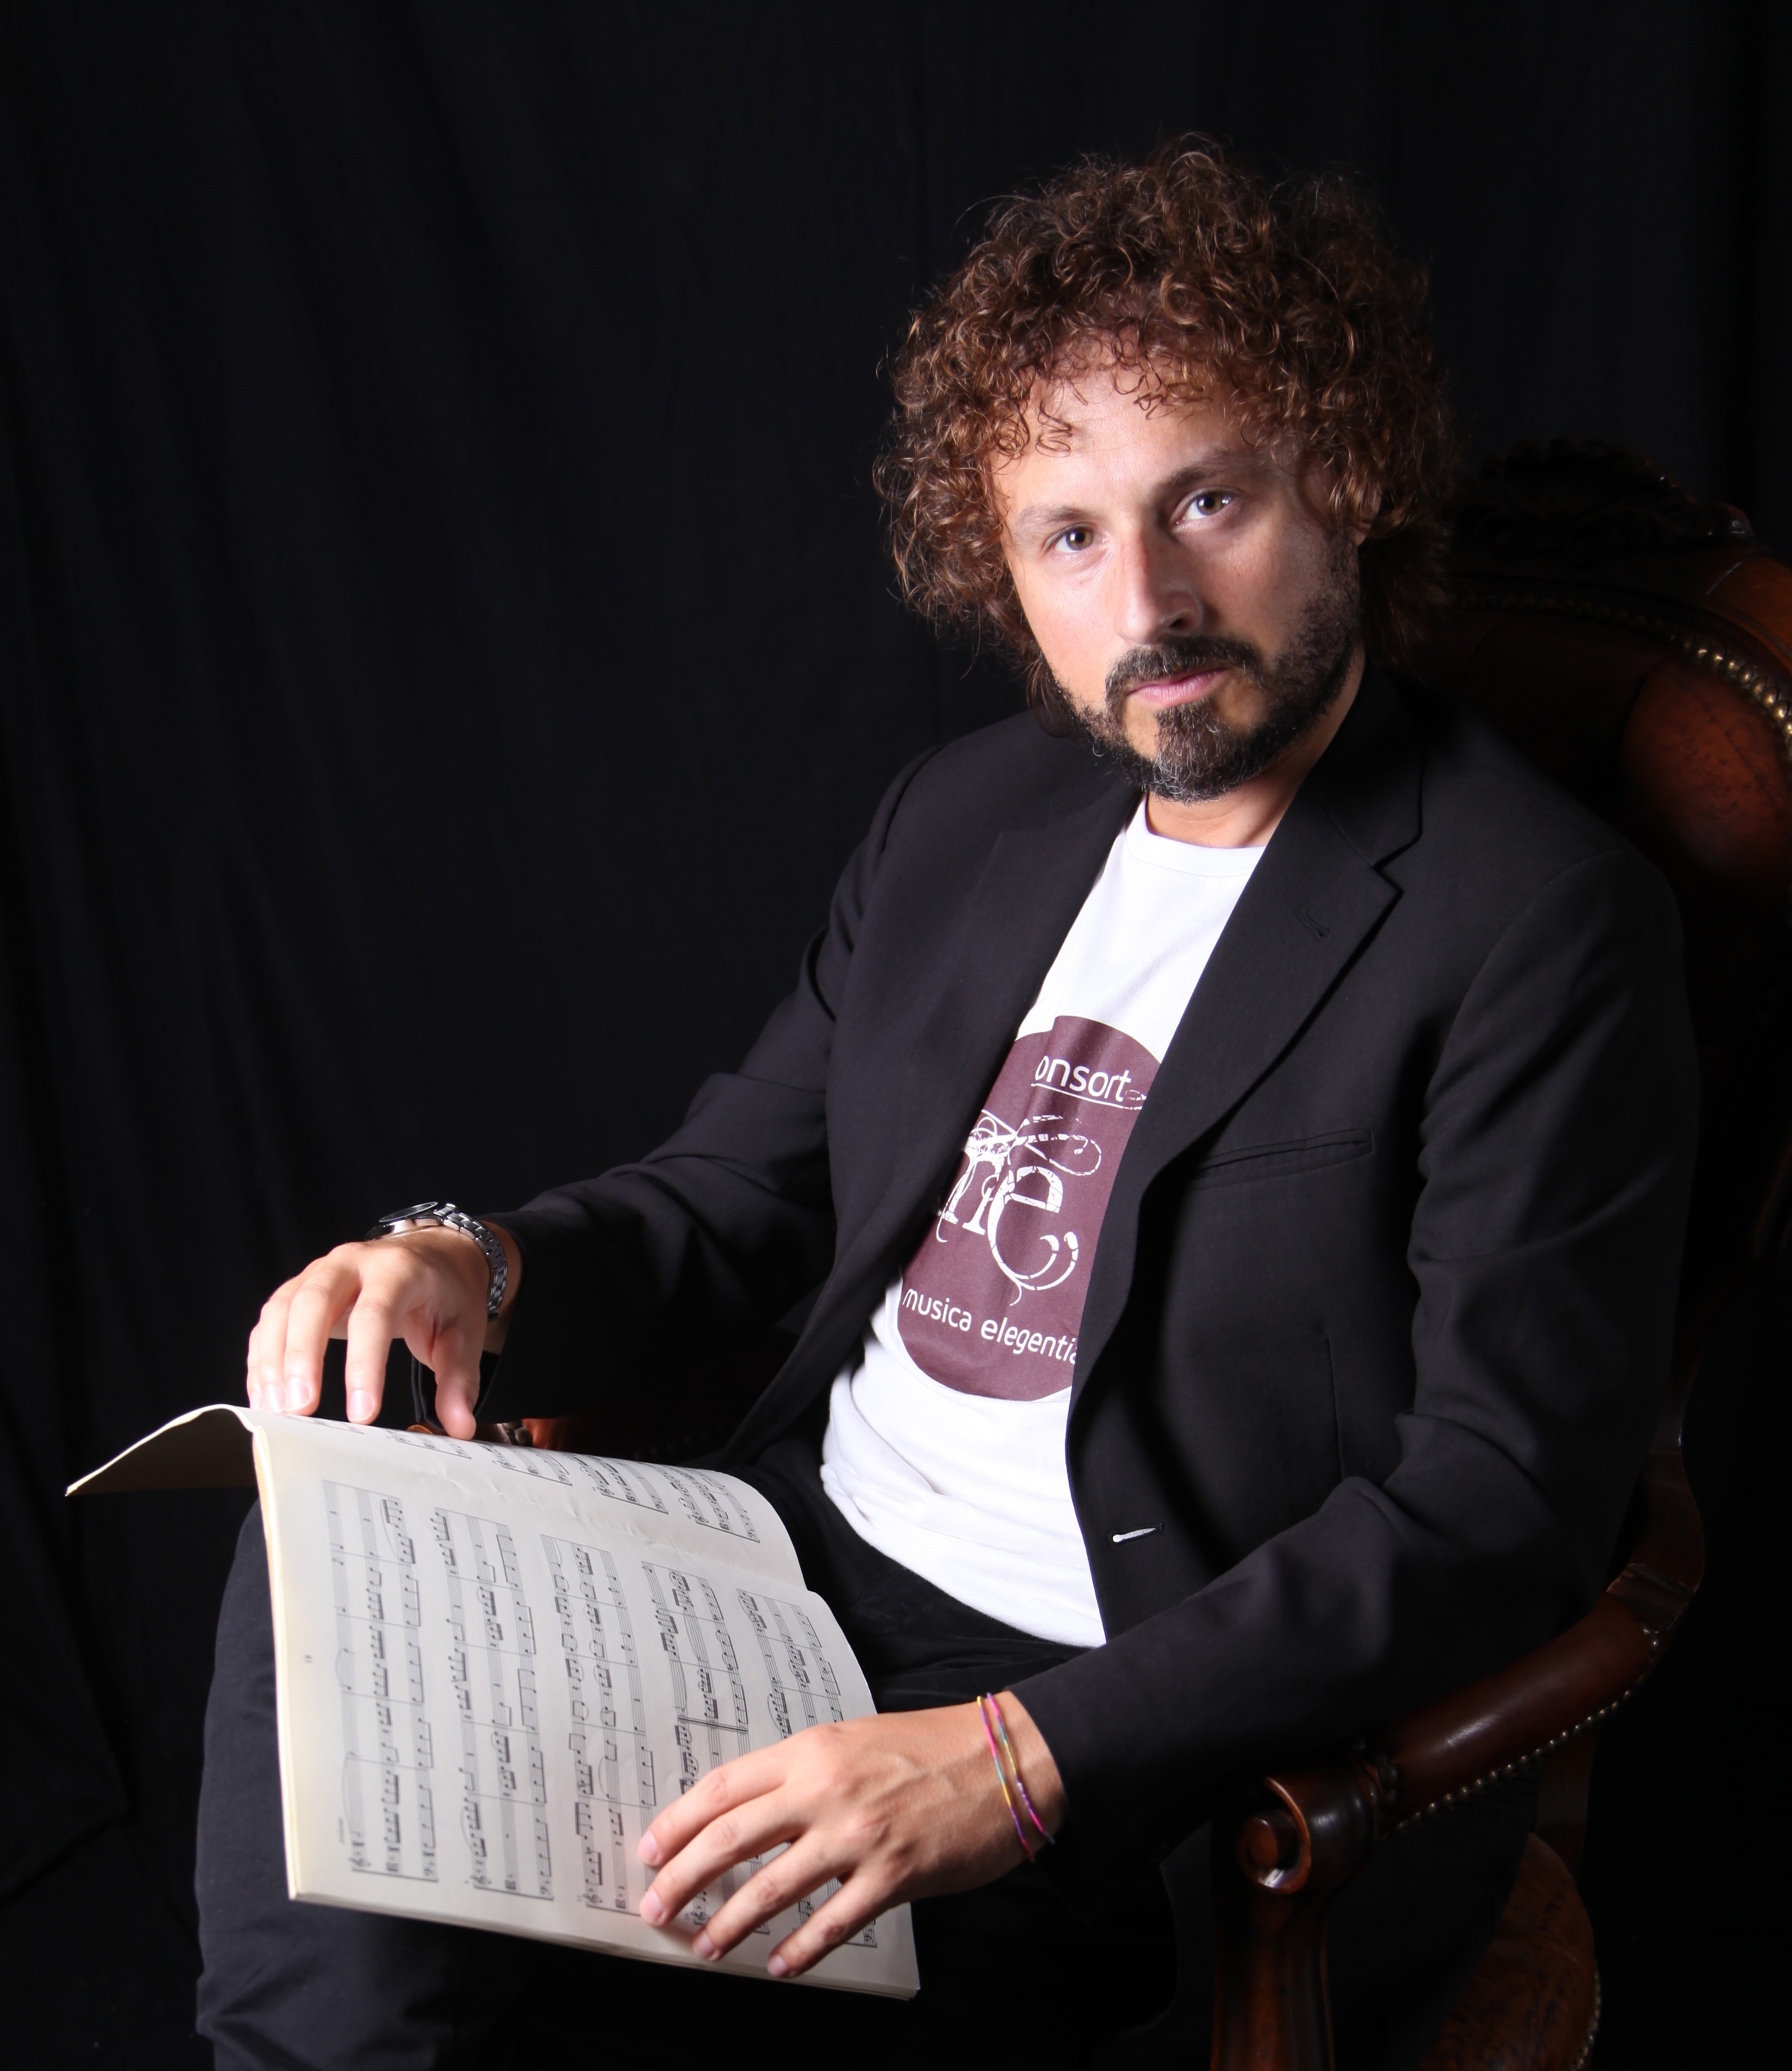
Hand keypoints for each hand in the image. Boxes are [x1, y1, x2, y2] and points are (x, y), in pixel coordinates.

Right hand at [245, 1224, 518, 1434]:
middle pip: (314, 1301)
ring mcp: (319, 1271)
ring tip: (277, 1411)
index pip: (375, 1314)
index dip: (364, 1365)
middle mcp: (352, 1262)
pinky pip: (270, 1321)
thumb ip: (459, 1378)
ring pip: (282, 1309)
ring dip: (273, 1361)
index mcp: (398, 1269)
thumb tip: (458, 1424)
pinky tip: (266, 1397)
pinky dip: (262, 1358)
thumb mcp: (463, 1331)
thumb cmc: (444, 1294)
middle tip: (300, 1410)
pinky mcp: (298, 1288)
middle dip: (302, 1357)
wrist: (433, 1254)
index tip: (361, 1413)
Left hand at [635, 1693, 1063, 1977]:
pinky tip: (779, 1965)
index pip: (723, 1788)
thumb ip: (803, 1771)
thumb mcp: (853, 1739)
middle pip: (731, 1838)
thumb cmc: (931, 1746)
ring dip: (730, 1923)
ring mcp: (859, 1834)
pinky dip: (799, 1951)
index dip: (677, 1822)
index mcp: (812, 1749)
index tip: (649, 1850)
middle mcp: (826, 1789)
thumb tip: (747, 1811)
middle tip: (655, 1908)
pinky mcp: (894, 1874)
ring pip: (771, 1887)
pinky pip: (833, 1923)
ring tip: (706, 1945)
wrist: (1005, 1756)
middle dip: (682, 1878)